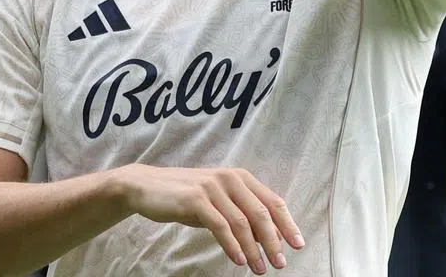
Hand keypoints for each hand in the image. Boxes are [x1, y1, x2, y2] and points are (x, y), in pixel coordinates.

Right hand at [116, 164, 302, 274]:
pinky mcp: (196, 199)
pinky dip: (233, 245)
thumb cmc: (185, 196)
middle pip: (261, 213)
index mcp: (240, 177)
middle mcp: (229, 178)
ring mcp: (212, 187)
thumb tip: (266, 238)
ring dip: (254, 249)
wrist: (146, 187)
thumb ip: (240, 214)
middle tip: (281, 263)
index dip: (287, 224)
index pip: (271, 201)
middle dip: (274, 241)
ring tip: (261, 269)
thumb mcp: (217, 202)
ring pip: (242, 222)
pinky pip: (220, 226)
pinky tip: (239, 260)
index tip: (298, 244)